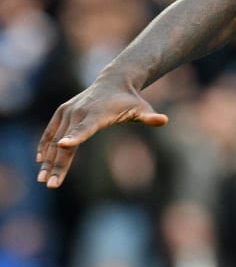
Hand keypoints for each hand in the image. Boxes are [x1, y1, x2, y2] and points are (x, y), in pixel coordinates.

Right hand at [36, 78, 168, 188]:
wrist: (114, 81)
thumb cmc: (130, 100)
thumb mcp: (142, 109)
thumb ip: (149, 118)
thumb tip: (164, 120)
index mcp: (98, 114)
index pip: (85, 128)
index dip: (75, 137)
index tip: (64, 146)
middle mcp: (79, 112)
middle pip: (65, 142)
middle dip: (56, 164)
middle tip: (50, 184)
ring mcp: (68, 111)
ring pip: (54, 139)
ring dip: (47, 160)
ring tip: (42, 180)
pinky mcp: (62, 111)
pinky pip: (50, 131)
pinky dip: (44, 145)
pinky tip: (40, 161)